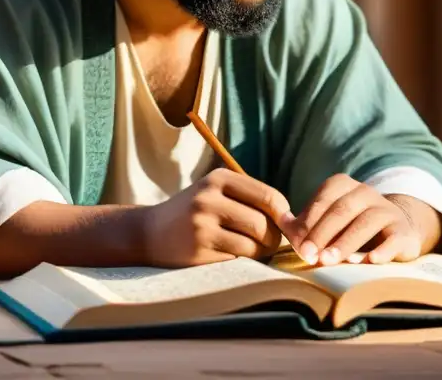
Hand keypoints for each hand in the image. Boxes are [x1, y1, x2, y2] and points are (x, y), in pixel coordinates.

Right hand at [140, 168, 290, 266]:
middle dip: (273, 239)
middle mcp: (208, 199)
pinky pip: (237, 261)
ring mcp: (201, 226)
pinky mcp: (197, 252)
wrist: (148, 233)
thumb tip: (293, 221)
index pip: (269, 197)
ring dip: (259, 253)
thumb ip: (250, 198)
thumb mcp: (216, 192)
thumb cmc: (193, 213)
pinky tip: (229, 257)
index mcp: (218, 179)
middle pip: (263, 224)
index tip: (285, 227)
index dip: (284, 216)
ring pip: (253, 246)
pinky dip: (241, 262)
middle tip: (268, 244)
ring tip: (251, 251)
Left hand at [281, 174, 437, 266]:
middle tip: (308, 256)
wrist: (395, 229)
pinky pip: (393, 238)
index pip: (323, 201)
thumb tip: (277, 221)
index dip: (309, 223)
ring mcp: (386, 210)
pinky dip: (382, 250)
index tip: (298, 246)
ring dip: (345, 243)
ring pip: (365, 223)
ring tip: (329, 261)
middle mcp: (365, 193)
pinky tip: (370, 262)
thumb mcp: (327, 219)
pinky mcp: (403, 231)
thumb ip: (302, 222)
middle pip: (341, 211)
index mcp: (342, 185)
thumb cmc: (350, 225)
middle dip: (322, 234)